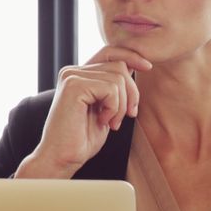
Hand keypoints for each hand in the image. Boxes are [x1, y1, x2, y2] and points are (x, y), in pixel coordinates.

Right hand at [16, 46, 151, 178]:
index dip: (131, 56)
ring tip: (111, 122)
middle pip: (119, 66)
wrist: (62, 158)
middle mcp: (73, 71)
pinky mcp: (74, 85)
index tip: (148, 67)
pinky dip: (114, 108)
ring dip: (122, 105)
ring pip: (118, 77)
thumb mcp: (105, 108)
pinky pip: (111, 88)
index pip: (110, 52)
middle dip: (131, 93)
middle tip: (127, 116)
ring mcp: (72, 76)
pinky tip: (102, 121)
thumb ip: (114, 87)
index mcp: (79, 75)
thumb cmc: (82, 139)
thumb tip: (134, 66)